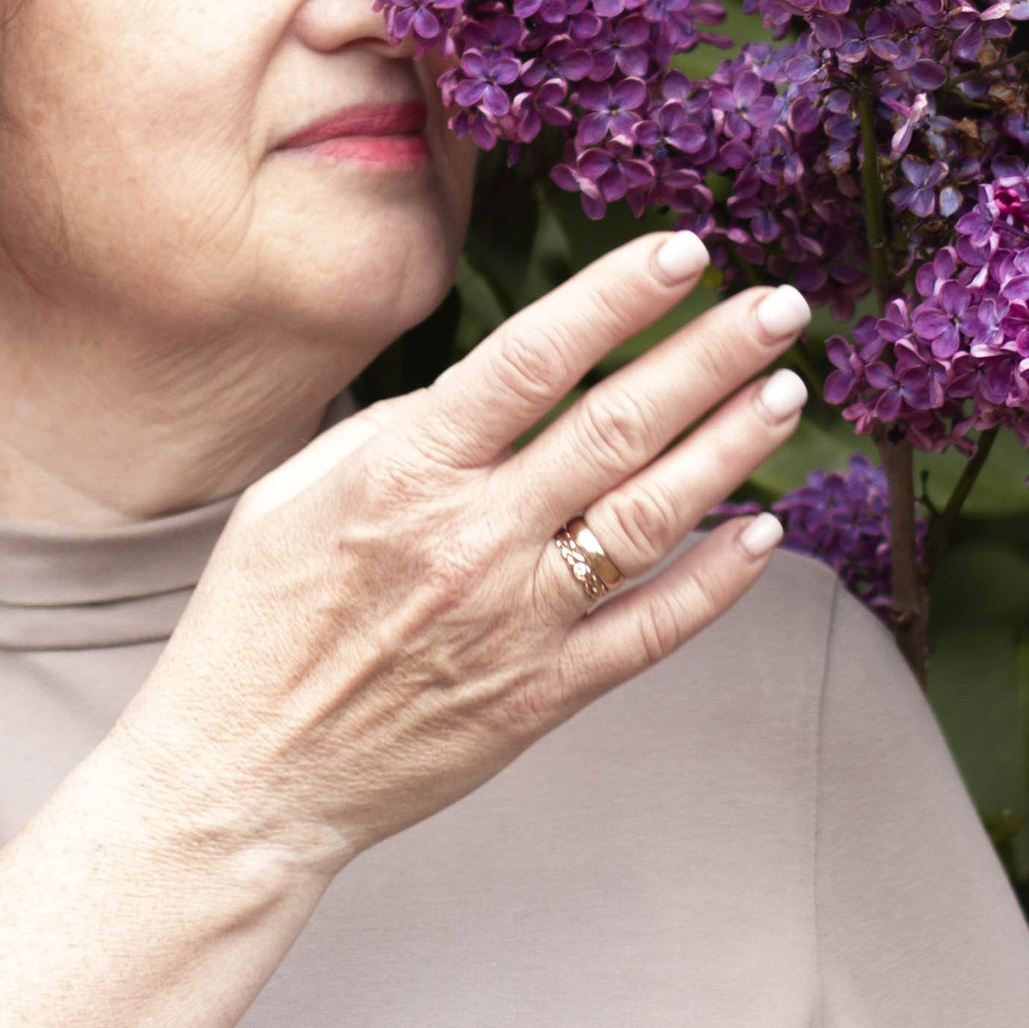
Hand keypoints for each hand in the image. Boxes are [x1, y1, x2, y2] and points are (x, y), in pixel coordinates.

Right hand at [111, 232, 807, 879]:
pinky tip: (763, 531)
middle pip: (618, 425)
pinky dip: (716, 581)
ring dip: (730, 448)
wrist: (245, 775)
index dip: (619, 297)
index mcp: (406, 472)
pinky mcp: (542, 695)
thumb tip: (492, 386)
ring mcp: (517, 621)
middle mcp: (474, 537)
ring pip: (652, 517)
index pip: (534, 358)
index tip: (686, 252)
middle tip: (779, 307)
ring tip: (783, 393)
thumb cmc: (257, 623)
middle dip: (708, 356)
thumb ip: (396, 430)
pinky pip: (650, 629)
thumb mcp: (294, 492)